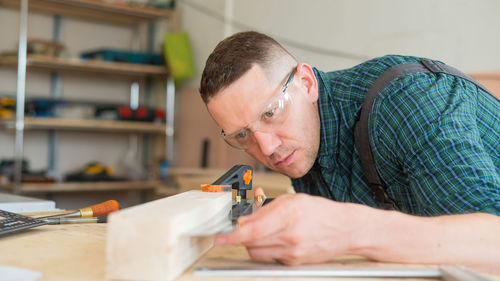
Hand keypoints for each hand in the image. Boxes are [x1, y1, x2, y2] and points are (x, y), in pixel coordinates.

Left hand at [214, 191, 361, 264]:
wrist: (345, 229)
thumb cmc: (320, 212)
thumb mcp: (292, 201)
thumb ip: (265, 210)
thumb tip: (244, 220)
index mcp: (288, 215)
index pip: (253, 230)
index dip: (232, 236)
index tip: (220, 238)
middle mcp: (290, 236)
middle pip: (251, 244)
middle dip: (240, 237)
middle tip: (237, 230)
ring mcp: (292, 253)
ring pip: (257, 253)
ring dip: (252, 244)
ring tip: (261, 232)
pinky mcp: (294, 262)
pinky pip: (270, 257)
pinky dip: (267, 248)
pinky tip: (276, 238)